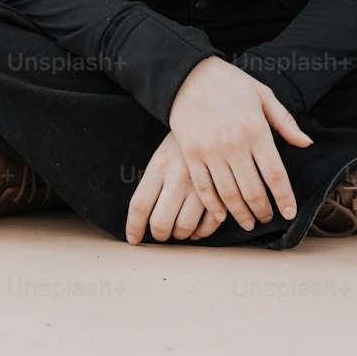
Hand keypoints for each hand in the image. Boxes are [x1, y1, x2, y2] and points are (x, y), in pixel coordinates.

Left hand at [125, 130, 225, 244]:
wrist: (216, 116)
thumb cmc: (184, 142)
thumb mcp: (162, 155)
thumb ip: (152, 184)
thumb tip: (140, 219)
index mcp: (160, 164)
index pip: (139, 205)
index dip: (134, 227)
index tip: (134, 239)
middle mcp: (179, 175)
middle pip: (160, 222)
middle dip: (159, 235)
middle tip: (161, 232)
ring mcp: (202, 183)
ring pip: (184, 228)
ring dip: (180, 234)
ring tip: (180, 227)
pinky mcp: (222, 189)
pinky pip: (209, 225)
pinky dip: (201, 232)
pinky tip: (198, 227)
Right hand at [166, 56, 313, 233]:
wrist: (188, 74)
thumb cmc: (230, 83)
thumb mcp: (263, 95)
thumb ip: (285, 121)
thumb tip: (307, 143)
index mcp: (256, 129)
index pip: (275, 174)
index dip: (284, 198)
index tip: (289, 213)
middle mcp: (234, 143)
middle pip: (253, 190)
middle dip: (263, 211)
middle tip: (267, 219)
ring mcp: (210, 151)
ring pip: (229, 195)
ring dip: (240, 214)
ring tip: (248, 222)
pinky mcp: (191, 155)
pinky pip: (204, 188)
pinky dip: (214, 206)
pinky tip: (222, 214)